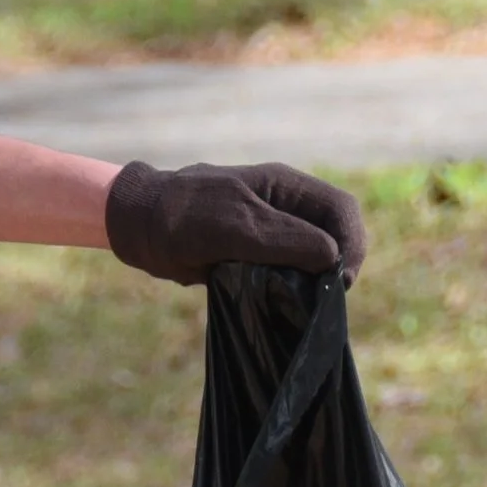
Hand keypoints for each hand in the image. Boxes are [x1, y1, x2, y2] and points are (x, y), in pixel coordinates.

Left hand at [105, 161, 366, 287]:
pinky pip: (289, 268)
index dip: (351, 243)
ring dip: (315, 277)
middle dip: (338, 263)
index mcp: (285, 186)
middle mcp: (284, 204)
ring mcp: (271, 228)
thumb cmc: (183, 218)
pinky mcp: (256, 252)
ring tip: (307, 299)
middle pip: (334, 233)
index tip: (339, 278)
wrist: (136, 226)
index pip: (341, 210)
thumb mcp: (237, 227)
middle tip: (327, 296)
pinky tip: (285, 300)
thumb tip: (332, 257)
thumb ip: (286, 240)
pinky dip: (293, 286)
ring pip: (314, 254)